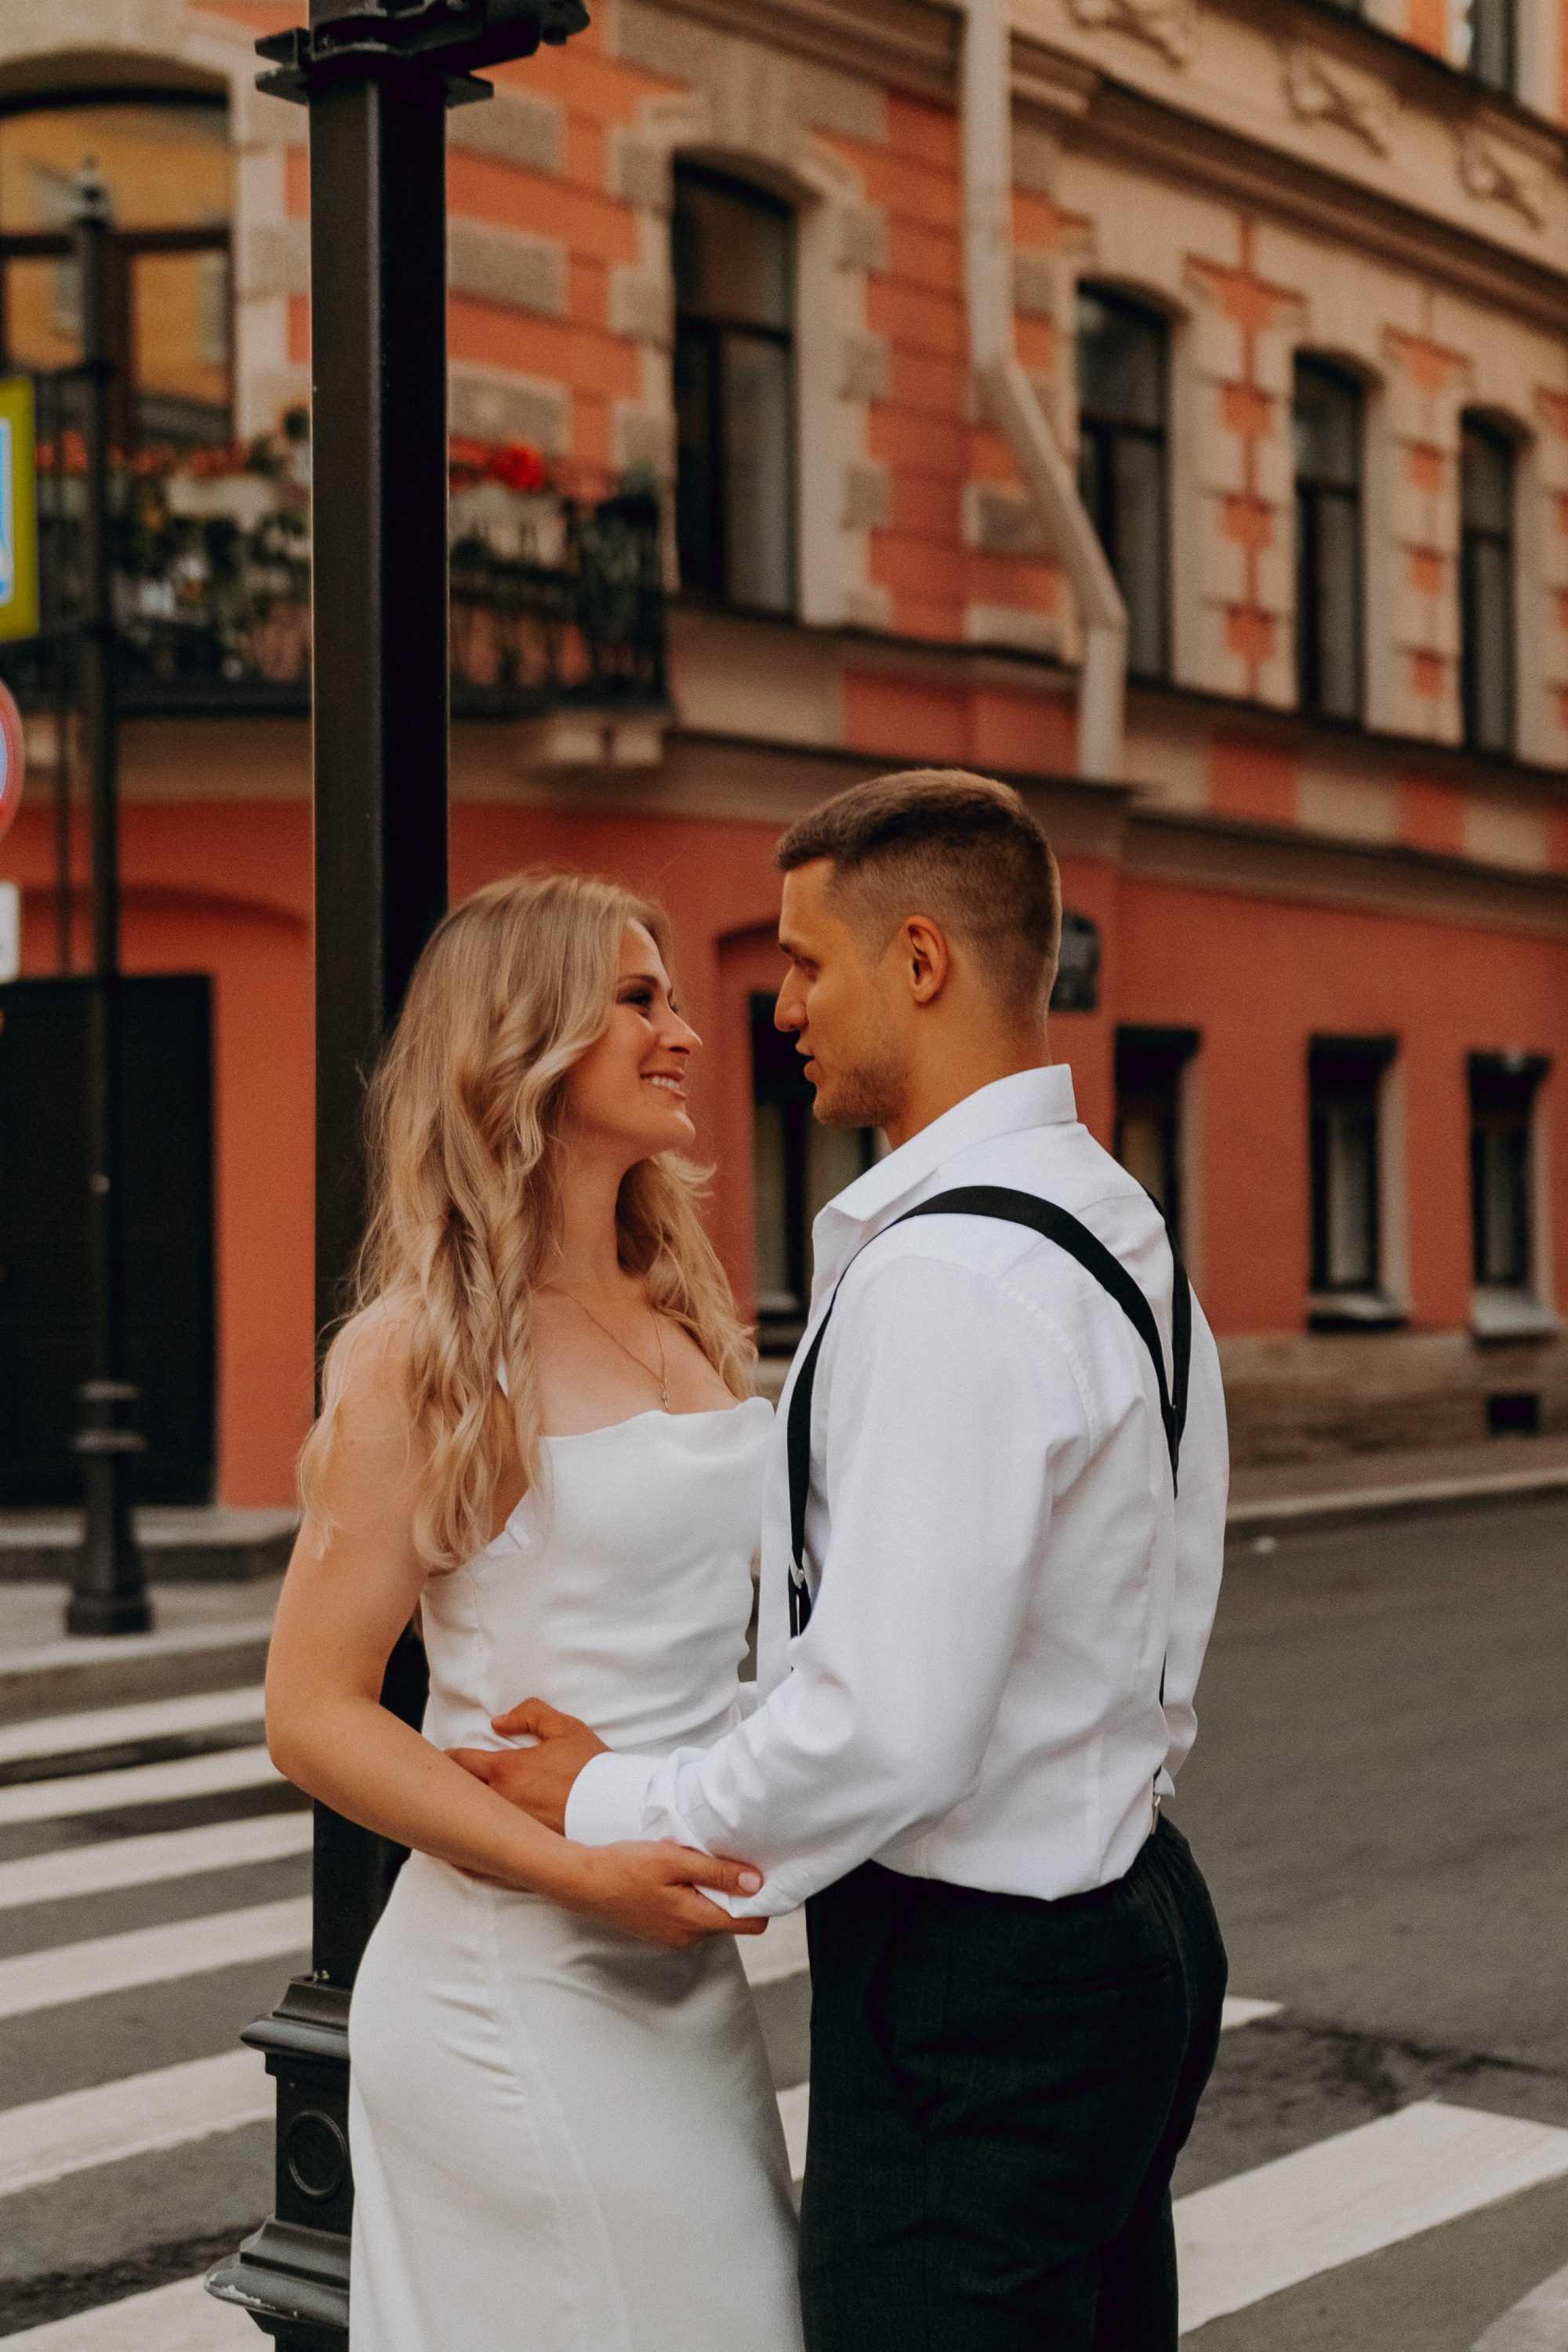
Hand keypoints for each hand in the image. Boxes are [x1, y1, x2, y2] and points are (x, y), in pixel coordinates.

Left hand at [448, 1698, 608, 1836]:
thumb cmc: (591, 1768)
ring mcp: (508, 1830)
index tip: (447, 1757)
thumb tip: (498, 1722)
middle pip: (459, 1795)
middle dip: (453, 1786)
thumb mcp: (566, 1728)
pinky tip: (475, 1846)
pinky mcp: (520, 1851)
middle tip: (451, 1782)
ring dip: (466, 1814)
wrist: (616, 1810)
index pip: (460, 1762)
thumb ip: (530, 1715)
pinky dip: (479, 1846)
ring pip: (472, 1822)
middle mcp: (500, 1802)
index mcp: (506, 1770)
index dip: (449, 1757)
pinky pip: (488, 1849)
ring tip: (461, 1811)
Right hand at [566, 1840, 768, 1948]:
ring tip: (686, 1865)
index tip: (758, 1873)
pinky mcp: (660, 1931)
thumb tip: (756, 1883)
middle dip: (729, 1890)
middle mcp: (687, 1937)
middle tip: (713, 1859)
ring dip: (707, 1891)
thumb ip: (718, 1872)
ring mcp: (672, 1937)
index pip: (752, 1924)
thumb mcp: (675, 1859)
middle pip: (731, 1918)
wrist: (582, 1882)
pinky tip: (671, 1877)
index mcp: (696, 1921)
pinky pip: (689, 1915)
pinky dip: (688, 1896)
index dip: (760, 1899)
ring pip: (709, 1915)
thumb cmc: (624, 1867)